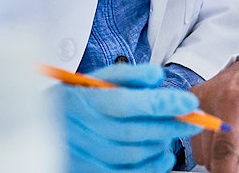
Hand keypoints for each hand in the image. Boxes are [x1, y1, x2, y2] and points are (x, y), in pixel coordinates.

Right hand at [52, 62, 200, 172]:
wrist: (44, 121)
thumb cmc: (78, 96)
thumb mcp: (99, 77)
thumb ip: (130, 75)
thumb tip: (157, 76)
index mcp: (89, 100)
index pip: (130, 102)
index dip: (163, 103)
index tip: (188, 103)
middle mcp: (86, 128)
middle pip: (135, 131)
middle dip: (170, 125)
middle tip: (194, 120)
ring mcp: (86, 153)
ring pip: (132, 155)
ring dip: (160, 145)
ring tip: (176, 134)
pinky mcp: (88, 170)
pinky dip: (149, 169)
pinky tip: (163, 157)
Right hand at [190, 47, 238, 172]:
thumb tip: (238, 172)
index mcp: (233, 99)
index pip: (223, 150)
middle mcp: (209, 96)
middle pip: (209, 154)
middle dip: (229, 162)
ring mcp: (198, 96)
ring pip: (200, 150)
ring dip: (219, 153)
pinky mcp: (193, 97)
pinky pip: (195, 136)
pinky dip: (211, 141)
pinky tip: (228, 129)